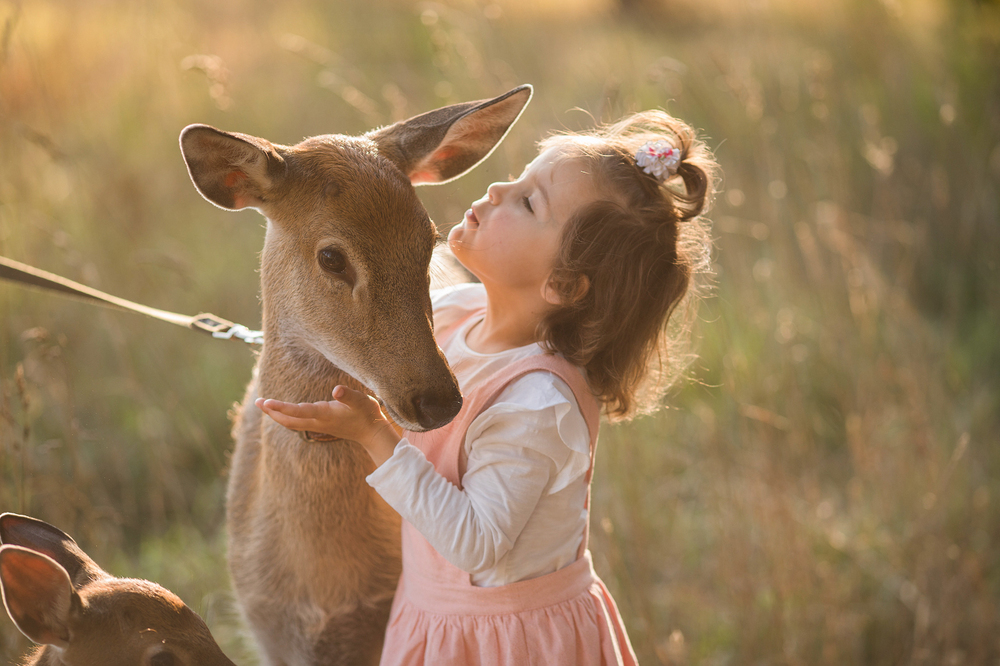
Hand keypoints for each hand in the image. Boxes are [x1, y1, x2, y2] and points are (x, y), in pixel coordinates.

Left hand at [255, 386, 400, 465]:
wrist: (372, 433)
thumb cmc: (367, 414)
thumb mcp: (361, 401)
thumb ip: (349, 395)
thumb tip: (336, 389)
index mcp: (325, 414)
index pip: (298, 412)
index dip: (281, 408)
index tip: (266, 403)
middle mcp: (318, 422)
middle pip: (289, 420)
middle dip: (272, 412)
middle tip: (258, 402)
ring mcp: (318, 425)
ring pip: (291, 423)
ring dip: (276, 415)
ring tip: (264, 406)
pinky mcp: (320, 426)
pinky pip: (297, 423)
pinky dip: (286, 417)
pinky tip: (282, 412)